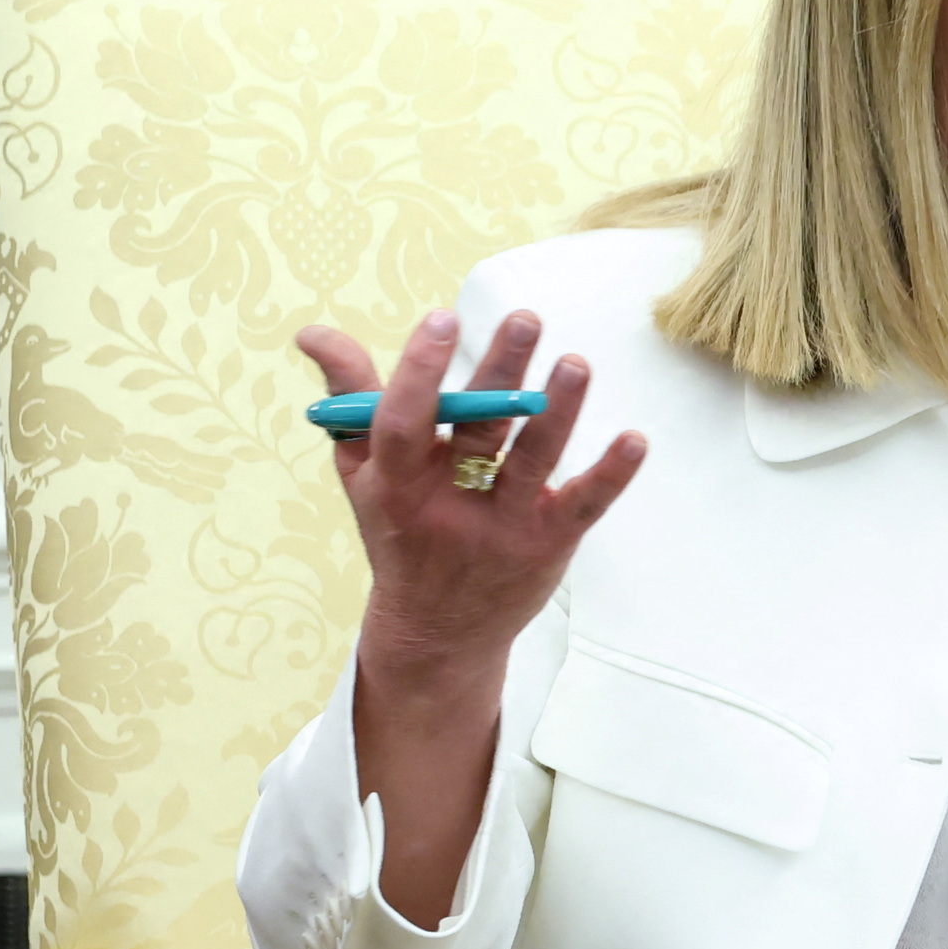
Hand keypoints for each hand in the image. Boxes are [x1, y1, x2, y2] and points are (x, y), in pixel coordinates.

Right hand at [296, 307, 639, 678]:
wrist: (436, 631)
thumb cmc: (400, 530)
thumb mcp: (363, 471)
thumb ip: (352, 399)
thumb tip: (313, 332)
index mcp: (397, 481)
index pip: (404, 420)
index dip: (421, 370)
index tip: (443, 317)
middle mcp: (448, 504)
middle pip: (477, 429)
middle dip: (500, 371)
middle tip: (525, 319)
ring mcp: (502, 526)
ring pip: (532, 461)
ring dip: (556, 411)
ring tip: (575, 363)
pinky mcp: (547, 544)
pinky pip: (583, 505)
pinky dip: (610, 474)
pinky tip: (634, 439)